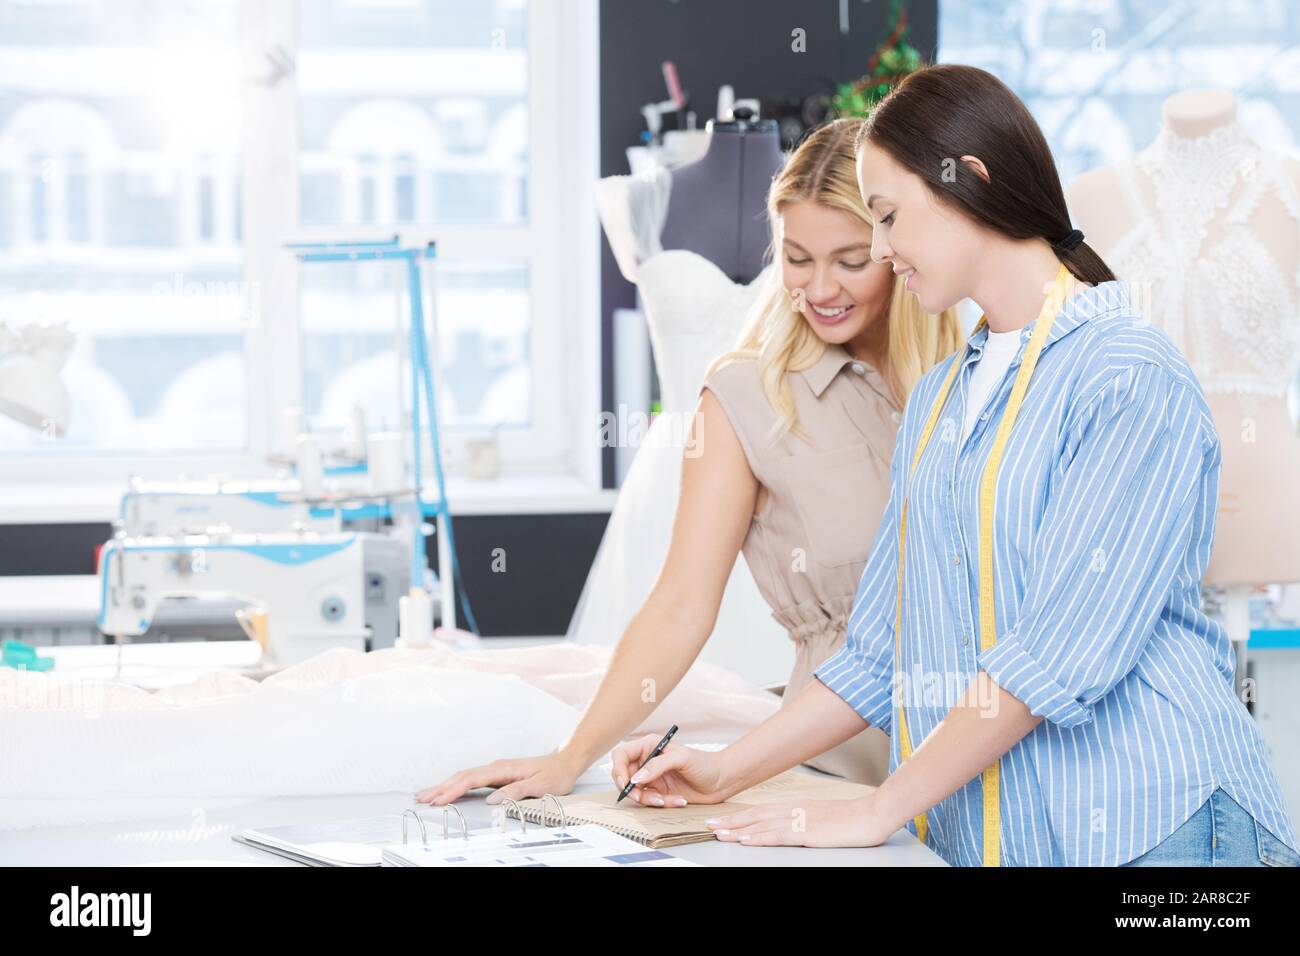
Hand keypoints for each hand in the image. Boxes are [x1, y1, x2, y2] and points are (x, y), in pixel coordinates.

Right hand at [414, 751, 582, 806]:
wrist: (565, 762)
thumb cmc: (555, 774)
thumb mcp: (540, 786)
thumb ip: (516, 792)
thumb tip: (492, 799)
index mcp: (503, 769)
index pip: (471, 780)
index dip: (452, 790)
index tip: (438, 799)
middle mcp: (497, 767)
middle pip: (462, 776)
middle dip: (441, 788)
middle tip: (422, 798)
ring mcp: (496, 770)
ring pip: (465, 777)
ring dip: (445, 786)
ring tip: (428, 795)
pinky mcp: (498, 775)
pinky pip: (472, 780)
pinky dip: (456, 785)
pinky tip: (449, 790)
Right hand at [610, 735, 728, 806]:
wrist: (721, 781)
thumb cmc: (705, 763)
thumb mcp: (681, 759)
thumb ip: (657, 766)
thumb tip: (636, 778)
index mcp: (649, 746)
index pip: (622, 755)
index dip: (618, 769)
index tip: (625, 783)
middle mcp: (647, 761)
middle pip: (623, 776)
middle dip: (631, 789)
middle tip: (641, 797)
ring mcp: (652, 778)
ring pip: (635, 792)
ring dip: (648, 799)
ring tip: (665, 800)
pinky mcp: (659, 792)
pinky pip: (650, 801)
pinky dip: (661, 803)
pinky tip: (677, 800)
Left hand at [705, 790, 892, 847]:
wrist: (874, 814)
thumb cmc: (854, 818)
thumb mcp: (825, 818)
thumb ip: (806, 821)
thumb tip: (793, 827)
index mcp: (798, 807)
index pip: (762, 811)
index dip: (740, 815)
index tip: (722, 819)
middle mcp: (795, 810)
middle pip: (756, 815)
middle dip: (731, 821)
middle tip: (709, 825)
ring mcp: (800, 821)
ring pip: (761, 825)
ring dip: (738, 830)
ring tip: (718, 833)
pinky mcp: (808, 833)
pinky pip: (778, 836)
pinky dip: (759, 837)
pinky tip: (746, 840)